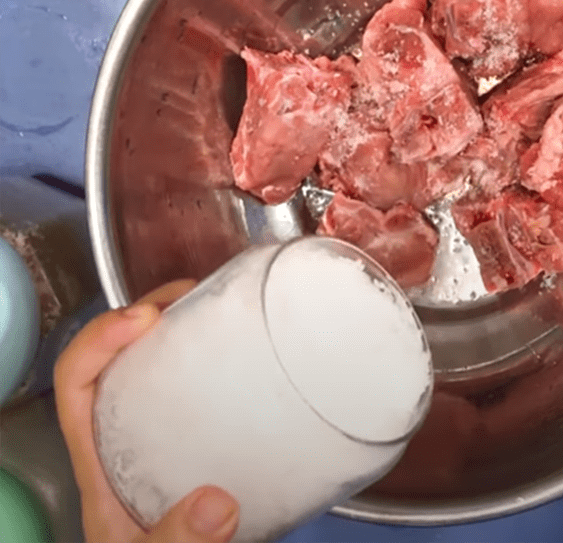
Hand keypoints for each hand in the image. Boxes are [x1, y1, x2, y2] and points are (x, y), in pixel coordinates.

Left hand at [54, 281, 239, 542]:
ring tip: (208, 303)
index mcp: (101, 462)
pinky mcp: (188, 436)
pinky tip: (236, 349)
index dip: (100, 338)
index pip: (77, 382)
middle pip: (114, 358)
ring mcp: (154, 433)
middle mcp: (122, 438)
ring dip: (173, 325)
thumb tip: (215, 503)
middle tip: (186, 294)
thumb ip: (175, 540)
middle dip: (144, 314)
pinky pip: (187, 381)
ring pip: (150, 364)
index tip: (144, 319)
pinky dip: (204, 352)